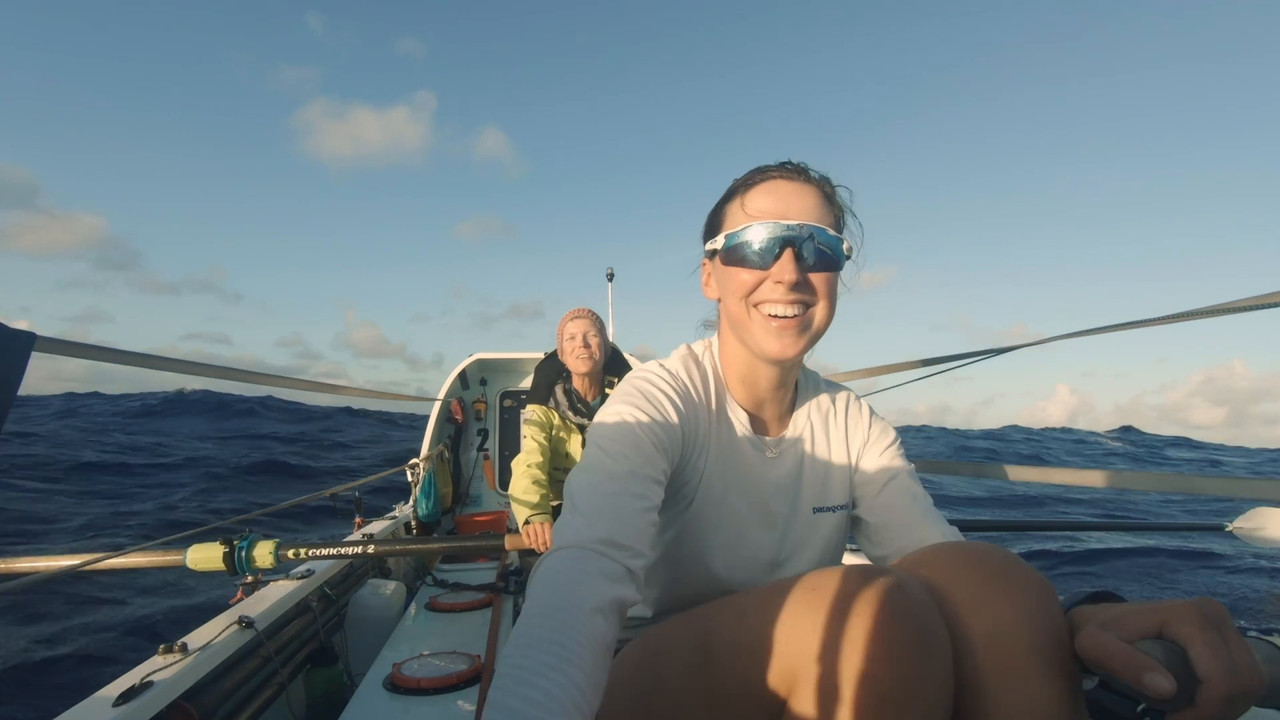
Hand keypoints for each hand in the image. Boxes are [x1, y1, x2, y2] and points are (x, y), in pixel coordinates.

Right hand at [520, 519, 552, 553]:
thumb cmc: (545, 530)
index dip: (549, 543)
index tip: (549, 548)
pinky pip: (527, 540)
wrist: (534, 524)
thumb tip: (553, 547)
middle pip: (541, 539)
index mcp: (546, 524)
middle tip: (543, 550)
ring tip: (538, 550)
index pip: (549, 536)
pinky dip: (530, 544)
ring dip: (536, 547)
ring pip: (534, 540)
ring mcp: (530, 526)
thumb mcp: (549, 531)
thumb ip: (551, 537)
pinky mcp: (524, 530)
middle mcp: (538, 524)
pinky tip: (532, 546)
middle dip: (543, 547)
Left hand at [1068, 598, 1264, 719]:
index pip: (1221, 678)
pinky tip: (1196, 701)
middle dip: (1214, 711)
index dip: (1203, 710)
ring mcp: (1227, 625)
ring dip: (1223, 707)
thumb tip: (1168, 690)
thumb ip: (1123, 664)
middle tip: (1178, 718)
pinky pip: (1248, 681)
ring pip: (1249, 684)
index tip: (1170, 719)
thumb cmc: (1097, 633)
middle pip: (1240, 683)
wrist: (1103, 620)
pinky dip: (1228, 699)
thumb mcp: (1094, 647)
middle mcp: (1216, 614)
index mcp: (1193, 615)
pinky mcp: (1231, 639)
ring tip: (1185, 711)